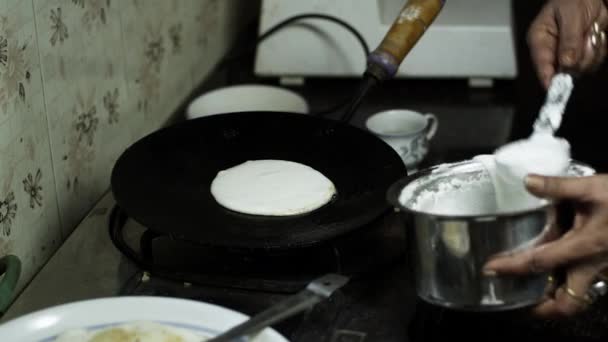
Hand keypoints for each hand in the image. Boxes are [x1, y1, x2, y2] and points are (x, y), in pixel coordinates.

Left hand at [484, 174, 607, 317]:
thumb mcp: (592, 187)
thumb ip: (558, 186)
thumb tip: (528, 182)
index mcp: (584, 246)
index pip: (539, 263)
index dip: (512, 267)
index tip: (492, 270)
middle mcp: (592, 264)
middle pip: (569, 302)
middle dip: (543, 308)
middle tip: (519, 301)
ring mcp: (601, 268)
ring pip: (577, 295)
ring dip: (555, 296)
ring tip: (530, 290)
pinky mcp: (606, 264)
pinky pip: (585, 282)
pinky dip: (567, 282)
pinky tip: (554, 272)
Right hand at [528, 0, 607, 87]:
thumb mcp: (571, 14)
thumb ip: (568, 39)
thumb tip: (566, 63)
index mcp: (540, 39)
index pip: (541, 63)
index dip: (547, 76)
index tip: (555, 87)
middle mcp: (551, 51)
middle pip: (563, 70)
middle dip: (580, 57)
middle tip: (588, 38)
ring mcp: (567, 55)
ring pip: (580, 68)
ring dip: (592, 52)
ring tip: (593, 31)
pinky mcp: (582, 56)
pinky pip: (593, 63)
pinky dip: (599, 51)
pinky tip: (597, 35)